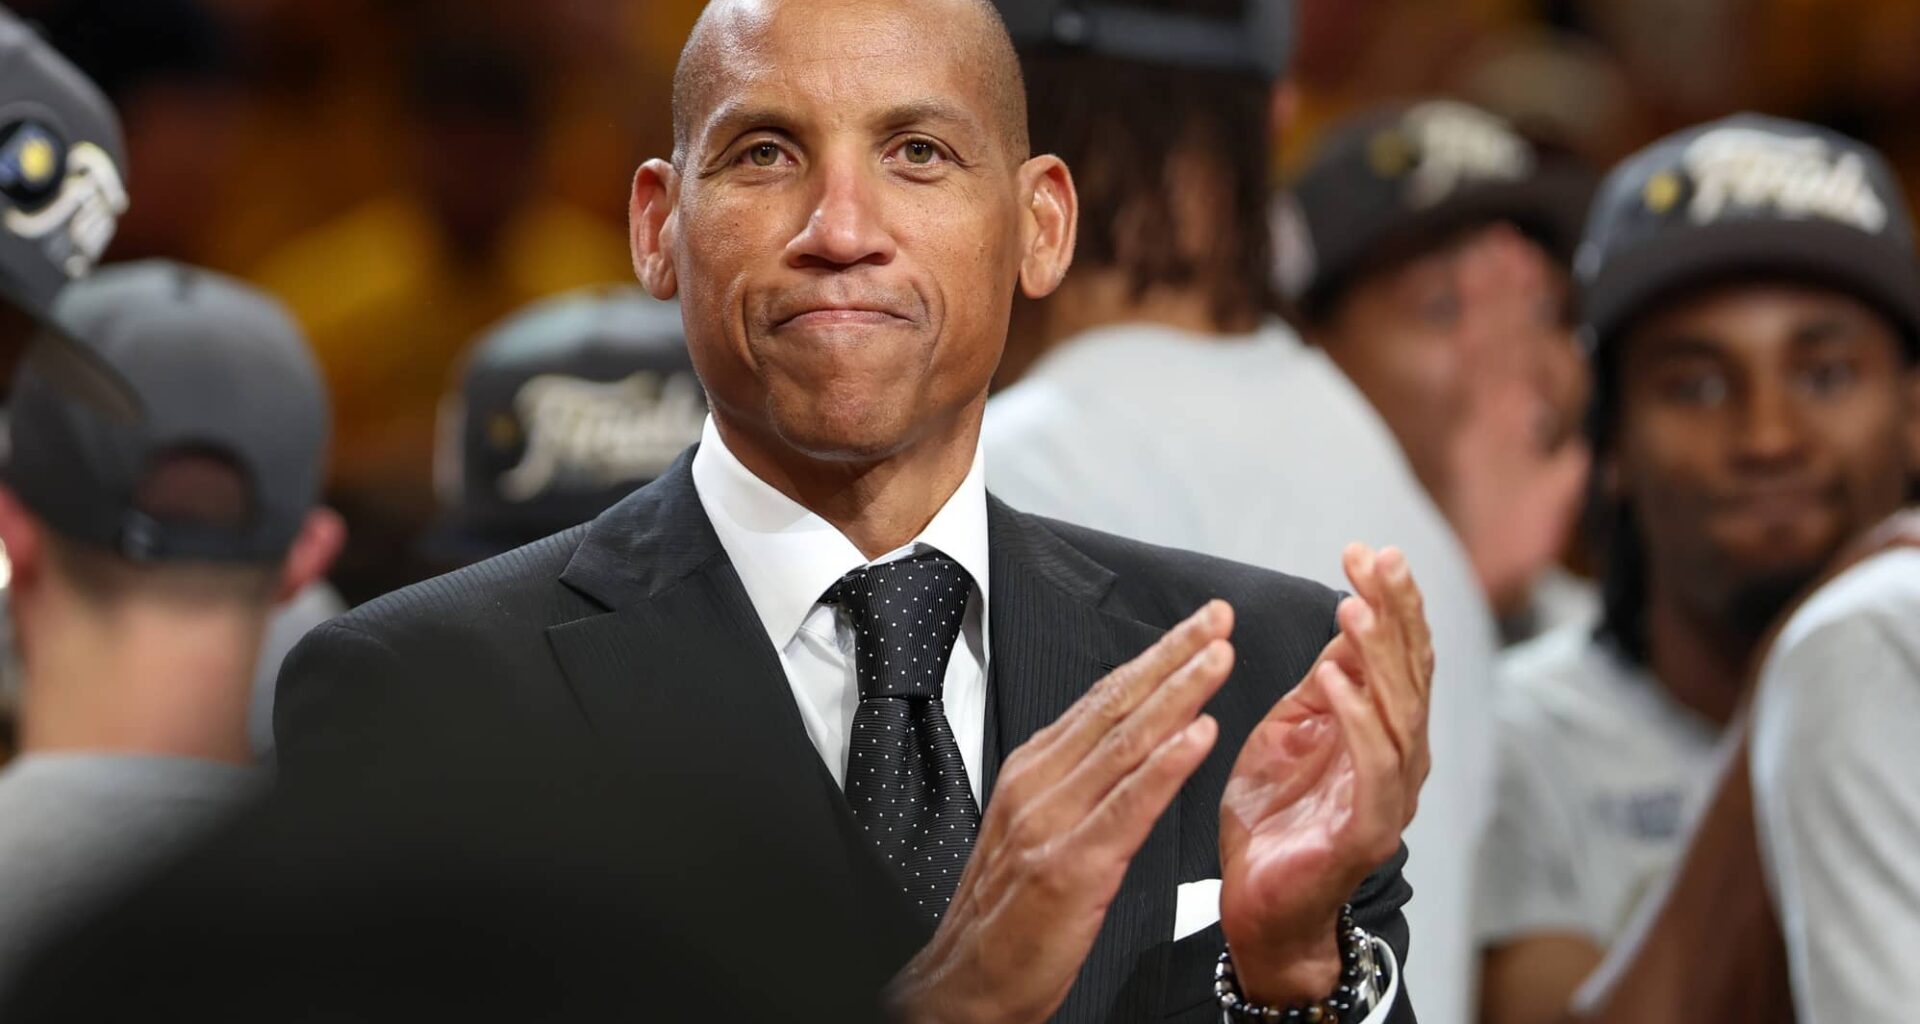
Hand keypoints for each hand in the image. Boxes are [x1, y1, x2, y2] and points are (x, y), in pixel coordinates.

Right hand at [888, 601, 1235, 1023]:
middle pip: (1116, 706)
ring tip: (1219, 658)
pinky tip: (1197, 736)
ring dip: (1178, 694)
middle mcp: (1039, 786)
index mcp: (1032, 773)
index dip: (1153, 658)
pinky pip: (1126, 807)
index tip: (1195, 627)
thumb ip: (1074, 785)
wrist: (963, 986)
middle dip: (1172, 657)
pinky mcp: (1071, 868)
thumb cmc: (1005, 919)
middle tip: (1218, 618)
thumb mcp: (1034, 831)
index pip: (1102, 700)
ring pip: (1126, 744)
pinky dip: (1164, 768)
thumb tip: (1120, 743)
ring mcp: (1052, 823)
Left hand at [1217, 544, 1433, 1003]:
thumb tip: (1350, 619)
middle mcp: (1401, 756)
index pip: (1400, 652)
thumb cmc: (1275, 816)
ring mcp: (1391, 793)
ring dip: (1377, 655)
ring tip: (1352, 607)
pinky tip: (1333, 678)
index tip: (1365, 550)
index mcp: (1383, 729)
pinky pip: (1372, 766)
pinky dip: (1355, 718)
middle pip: (1412, 671)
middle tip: (1376, 559)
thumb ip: (1324, 682)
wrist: (1260, 903)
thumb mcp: (1291, 729)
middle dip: (1396, 610)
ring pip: (1400, 711)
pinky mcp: (1368, 830)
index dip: (1390, 599)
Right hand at [1443, 226, 1590, 614]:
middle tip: (1500, 242)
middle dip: (1500, 293)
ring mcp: (1482, 421)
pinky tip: (1478, 302)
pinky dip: (1478, 333)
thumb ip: (1561, 479)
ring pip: (1489, 345)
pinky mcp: (1475, 432)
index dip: (1518, 318)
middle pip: (1499, 340)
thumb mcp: (1546, 513)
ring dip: (1491, 299)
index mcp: (1507, 430)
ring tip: (1492, 252)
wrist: (1481, 583)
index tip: (1522, 274)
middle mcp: (1493, 418)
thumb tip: (1579, 454)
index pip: (1516, 360)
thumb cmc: (1505, 555)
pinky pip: (1479, 374)